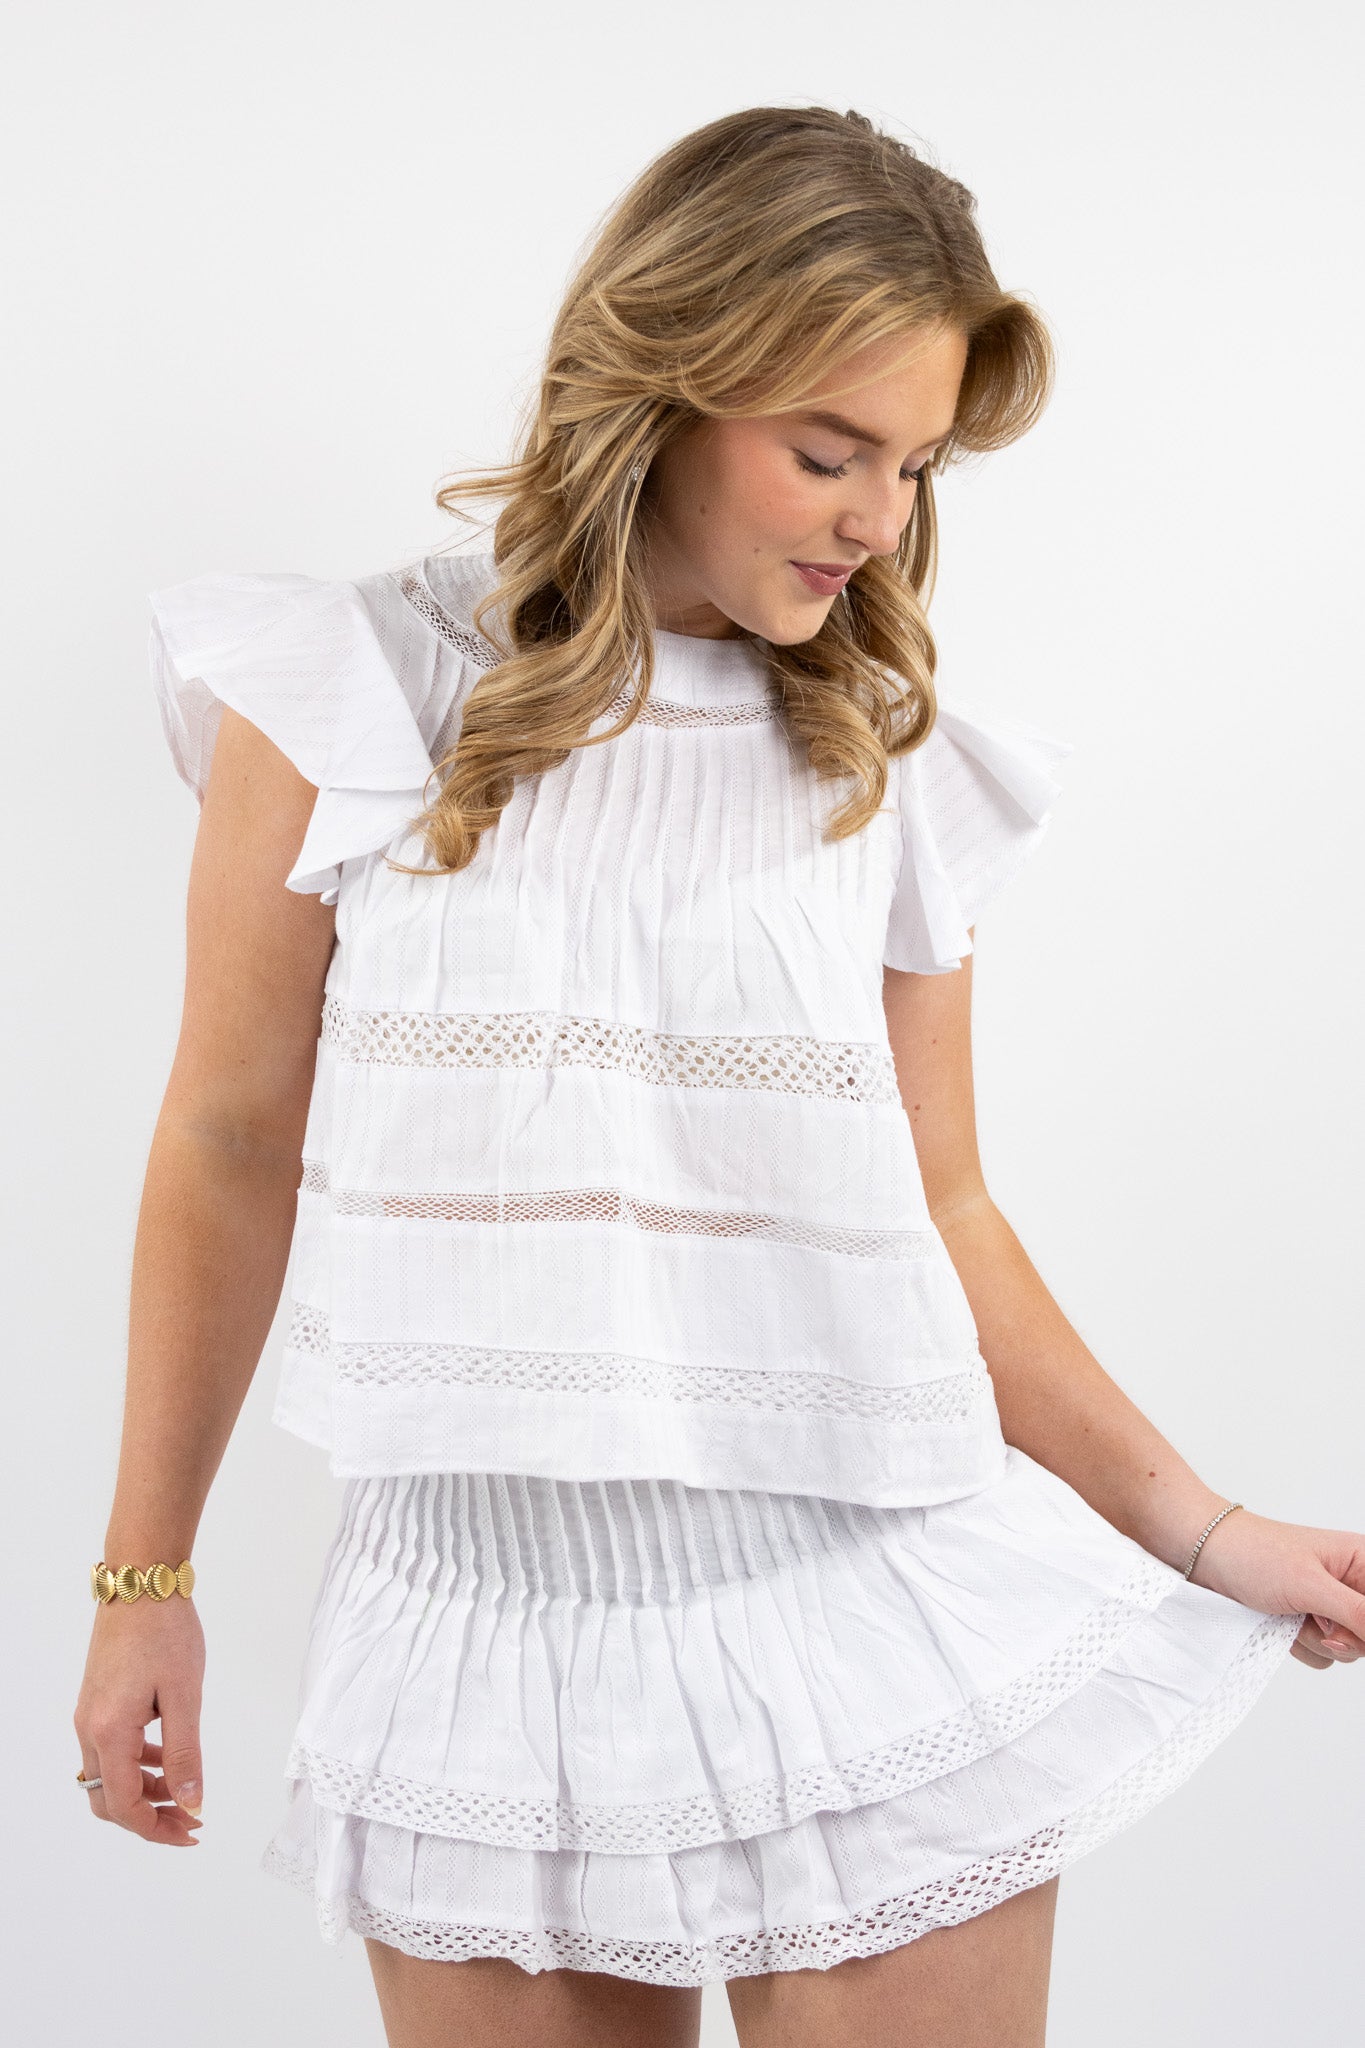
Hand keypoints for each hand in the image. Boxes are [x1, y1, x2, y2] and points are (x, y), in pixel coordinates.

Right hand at [73, 1595, 205, 1842]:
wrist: (141, 1581)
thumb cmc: (165, 1631)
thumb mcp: (184, 1696)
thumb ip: (185, 1755)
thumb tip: (191, 1803)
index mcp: (109, 1733)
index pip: (125, 1807)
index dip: (158, 1829)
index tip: (193, 1832)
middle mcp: (89, 1729)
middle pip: (109, 1801)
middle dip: (149, 1819)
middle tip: (190, 1820)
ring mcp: (89, 1715)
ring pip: (109, 1777)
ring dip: (145, 1792)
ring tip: (186, 1791)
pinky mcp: (97, 1701)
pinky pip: (110, 1751)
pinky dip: (138, 1765)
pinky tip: (167, 1756)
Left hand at [1187, 1509, 1364, 1670]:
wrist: (1206, 1558)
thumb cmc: (1255, 1554)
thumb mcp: (1311, 1585)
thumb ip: (1358, 1613)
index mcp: (1363, 1563)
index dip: (1364, 1625)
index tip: (1338, 1624)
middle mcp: (1351, 1586)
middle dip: (1342, 1635)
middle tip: (1313, 1616)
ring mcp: (1329, 1608)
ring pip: (1348, 1652)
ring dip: (1316, 1640)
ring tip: (1290, 1610)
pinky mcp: (1308, 1625)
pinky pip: (1322, 1657)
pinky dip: (1300, 1646)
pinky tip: (1280, 1622)